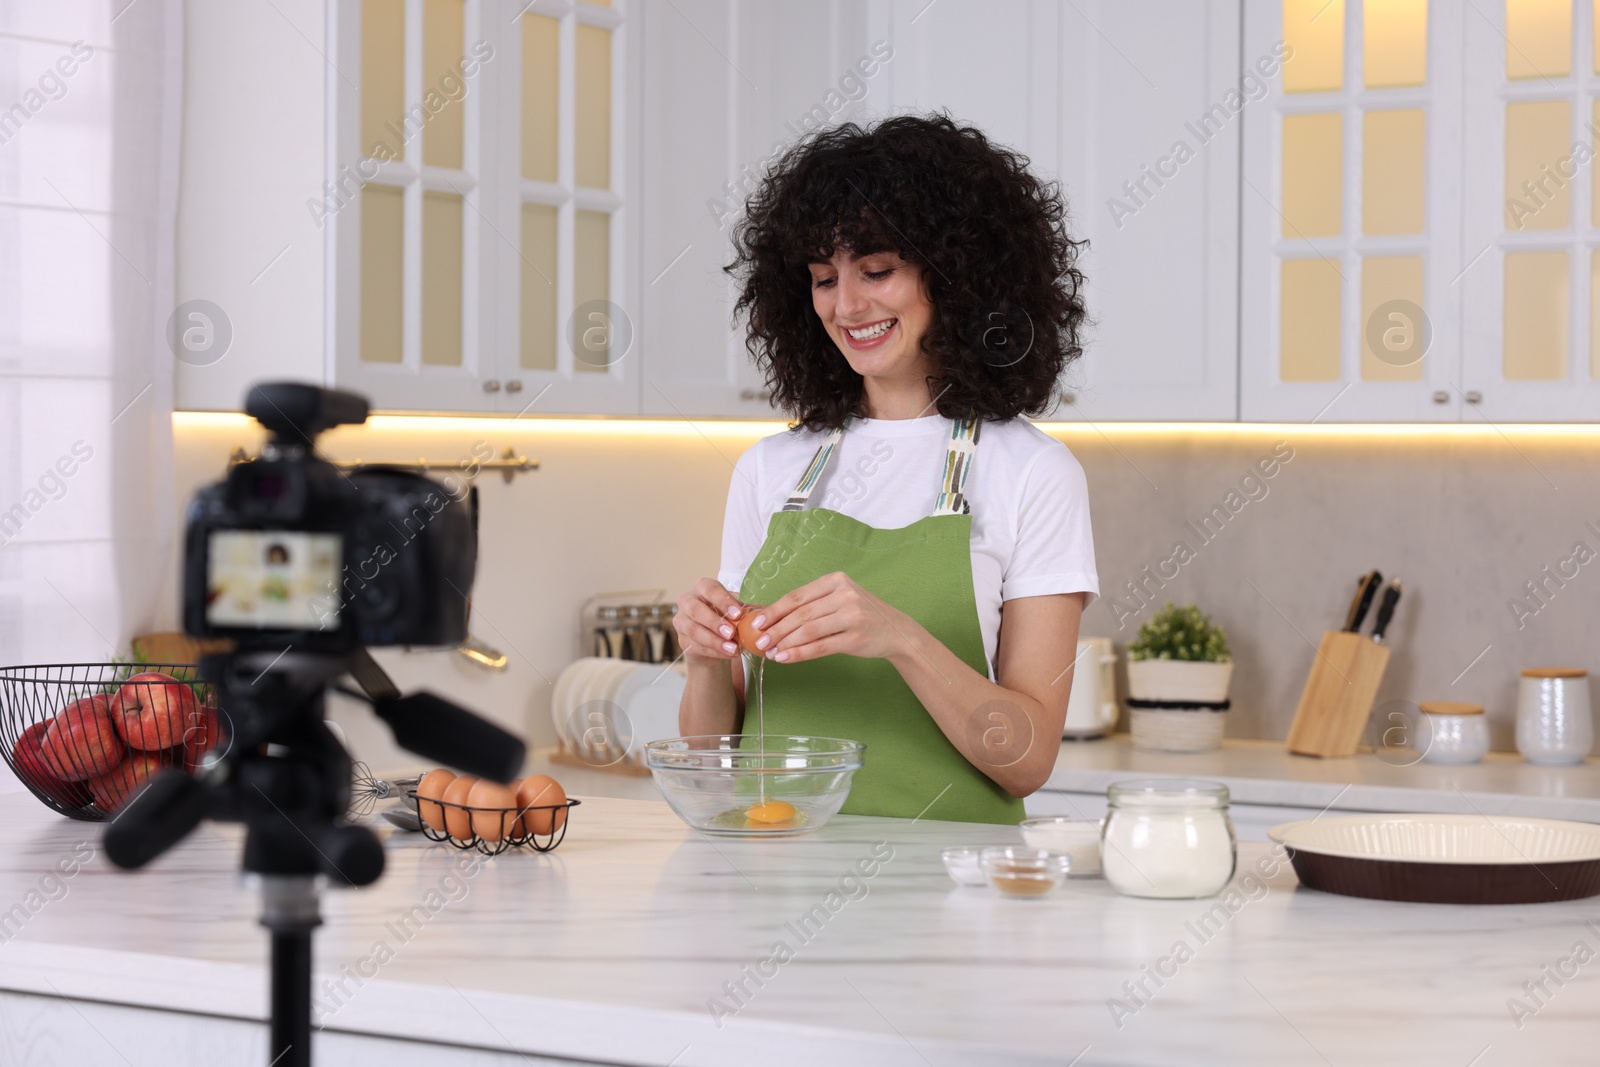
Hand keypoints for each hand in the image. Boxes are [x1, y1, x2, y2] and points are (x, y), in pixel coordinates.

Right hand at [673, 578, 745, 664]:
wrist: (713, 640)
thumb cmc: (726, 618)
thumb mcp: (737, 611)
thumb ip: (748, 610)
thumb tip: (768, 612)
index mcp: (703, 588)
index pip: (710, 589)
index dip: (723, 600)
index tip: (738, 614)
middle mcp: (688, 601)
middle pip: (695, 609)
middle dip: (714, 622)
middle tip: (731, 633)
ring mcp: (682, 621)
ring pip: (693, 630)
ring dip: (714, 641)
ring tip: (733, 649)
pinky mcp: (682, 640)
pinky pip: (696, 646)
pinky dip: (714, 651)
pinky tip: (728, 654)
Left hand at [751, 571, 915, 664]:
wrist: (896, 631)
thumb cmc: (861, 615)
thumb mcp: (840, 599)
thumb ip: (812, 605)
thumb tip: (773, 617)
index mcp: (836, 581)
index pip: (797, 596)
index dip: (774, 610)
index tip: (756, 622)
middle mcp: (844, 595)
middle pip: (800, 614)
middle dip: (776, 629)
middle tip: (759, 640)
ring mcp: (851, 616)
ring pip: (808, 630)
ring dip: (785, 642)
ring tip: (770, 651)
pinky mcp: (854, 638)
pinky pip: (820, 647)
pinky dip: (799, 653)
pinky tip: (785, 658)